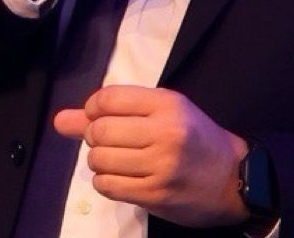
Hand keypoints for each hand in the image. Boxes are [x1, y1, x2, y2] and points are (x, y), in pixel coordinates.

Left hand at [54, 85, 250, 227]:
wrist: (232, 179)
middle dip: (94, 137)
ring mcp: (160, 165)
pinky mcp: (155, 194)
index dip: (92, 109)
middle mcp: (165, 132)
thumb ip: (112, 113)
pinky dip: (105, 181)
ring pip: (99, 160)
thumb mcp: (163, 113)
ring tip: (118, 161)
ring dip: (99, 162)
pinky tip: (121, 177)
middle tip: (110, 141)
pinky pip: (107, 186)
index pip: (108, 99)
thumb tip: (60, 120)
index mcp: (168, 104)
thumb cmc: (196, 139)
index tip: (100, 117)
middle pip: (100, 130)